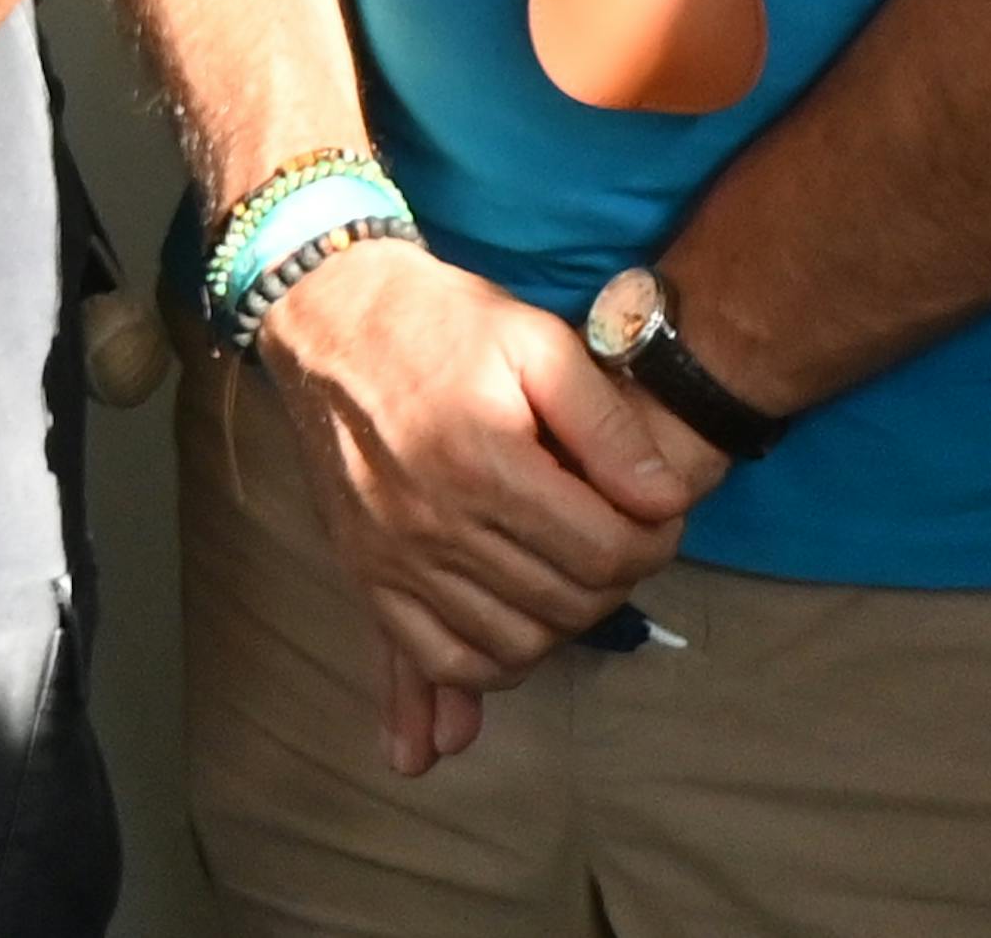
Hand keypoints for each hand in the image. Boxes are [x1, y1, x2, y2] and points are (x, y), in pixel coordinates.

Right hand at [235, 242, 709, 698]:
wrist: (326, 315)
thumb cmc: (438, 320)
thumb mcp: (535, 337)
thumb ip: (605, 421)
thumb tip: (664, 500)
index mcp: (483, 461)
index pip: (604, 552)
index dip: (654, 542)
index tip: (658, 517)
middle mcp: (435, 523)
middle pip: (565, 605)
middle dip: (616, 582)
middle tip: (620, 540)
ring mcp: (393, 556)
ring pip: (510, 646)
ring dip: (560, 627)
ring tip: (570, 578)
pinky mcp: (364, 572)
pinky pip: (433, 658)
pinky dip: (481, 674)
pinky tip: (511, 649)